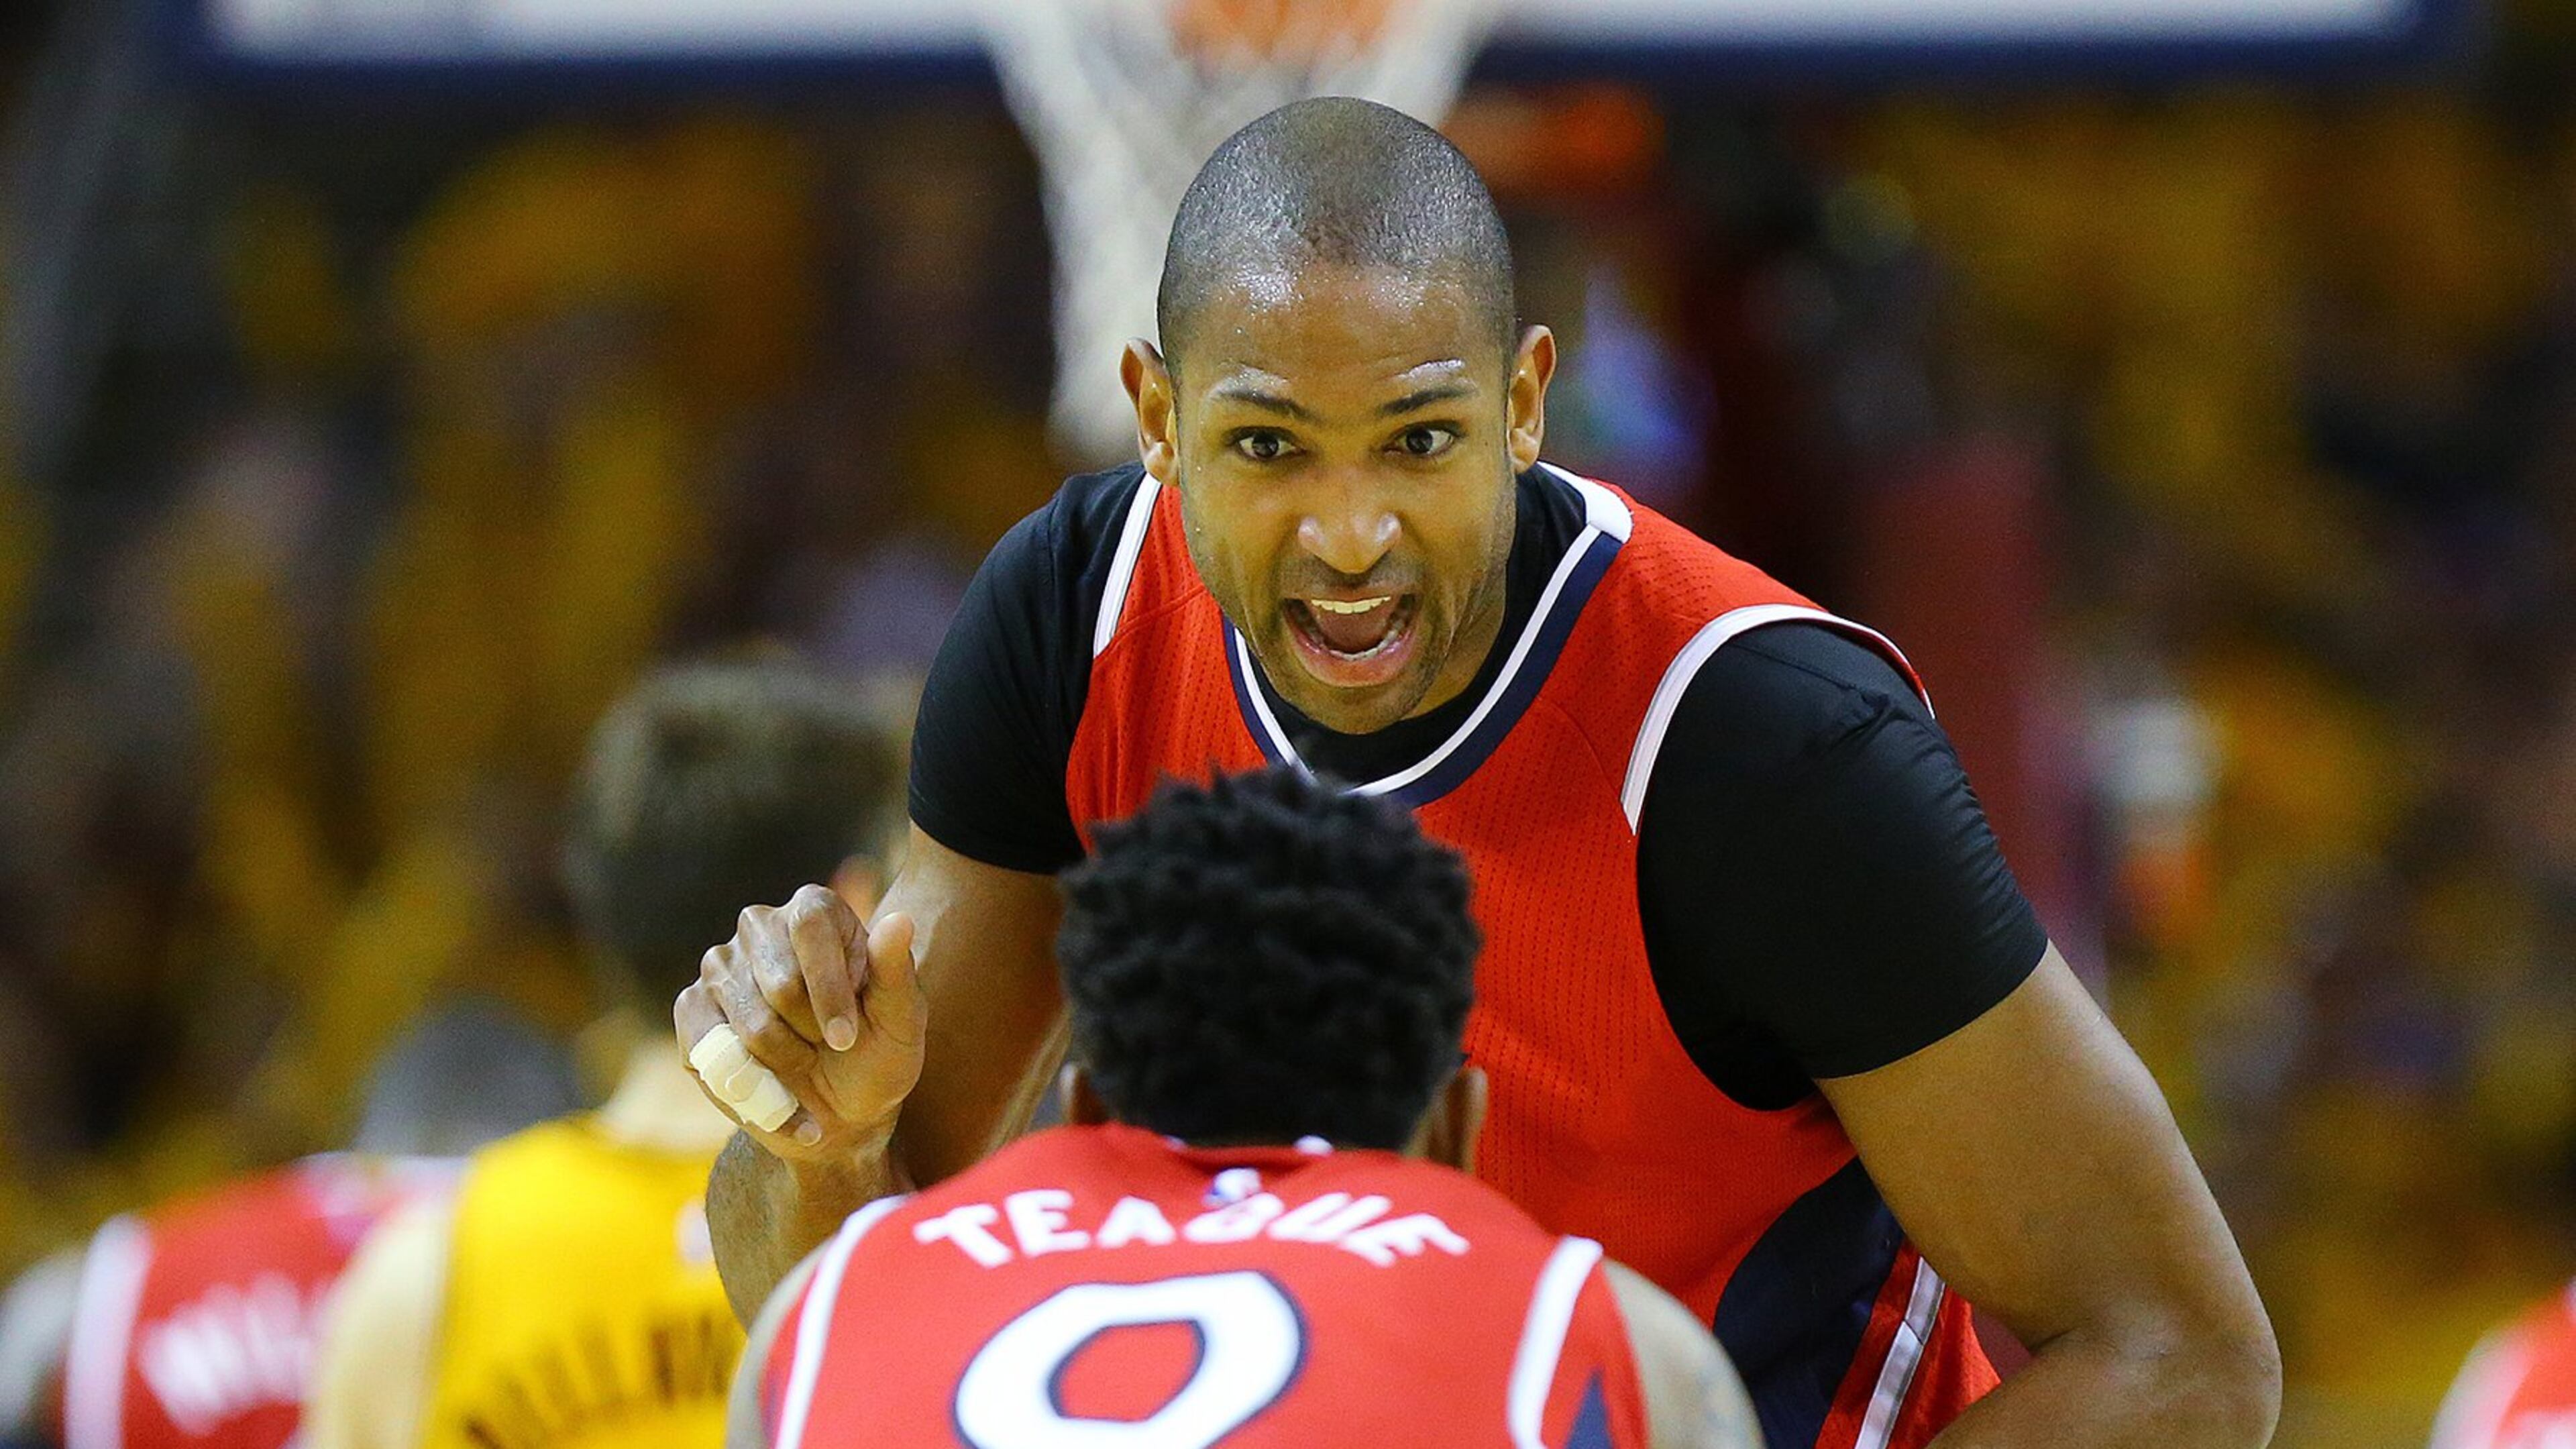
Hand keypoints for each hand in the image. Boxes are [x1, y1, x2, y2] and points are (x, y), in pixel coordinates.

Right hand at [674, 884, 926, 1164]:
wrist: (841, 1111)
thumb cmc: (877, 1055)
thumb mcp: (901, 1021)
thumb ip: (897, 972)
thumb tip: (898, 921)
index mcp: (815, 910)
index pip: (811, 925)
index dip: (828, 987)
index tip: (846, 1039)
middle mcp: (761, 926)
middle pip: (781, 983)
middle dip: (812, 1034)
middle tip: (829, 1048)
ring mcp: (720, 965)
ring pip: (750, 1024)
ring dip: (786, 1065)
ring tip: (804, 1065)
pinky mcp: (692, 1007)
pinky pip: (709, 1051)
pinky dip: (750, 1090)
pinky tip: (775, 1094)